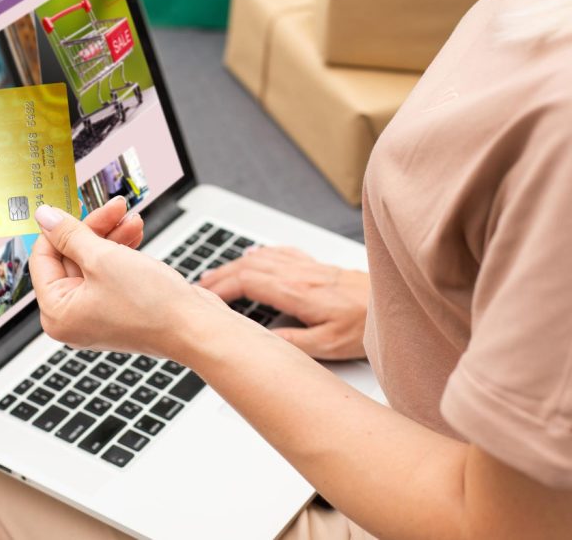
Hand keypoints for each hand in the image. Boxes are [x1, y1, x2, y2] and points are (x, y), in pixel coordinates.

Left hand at [29, 200, 228, 357]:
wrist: (195, 328)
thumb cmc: (150, 305)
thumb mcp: (102, 258)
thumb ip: (69, 234)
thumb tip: (44, 217)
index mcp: (57, 313)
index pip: (43, 259)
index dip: (57, 228)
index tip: (69, 204)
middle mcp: (72, 318)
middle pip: (70, 258)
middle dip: (94, 228)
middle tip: (113, 207)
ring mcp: (96, 314)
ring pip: (93, 262)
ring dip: (111, 235)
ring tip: (131, 217)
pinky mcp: (118, 308)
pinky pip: (110, 273)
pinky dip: (120, 251)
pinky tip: (135, 232)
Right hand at [198, 246, 368, 359]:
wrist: (398, 305)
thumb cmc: (367, 325)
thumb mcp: (328, 346)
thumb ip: (291, 343)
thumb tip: (259, 341)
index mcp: (297, 293)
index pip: (247, 282)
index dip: (221, 288)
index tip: (204, 297)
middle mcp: (300, 274)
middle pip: (248, 266)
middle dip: (220, 274)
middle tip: (200, 287)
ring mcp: (308, 267)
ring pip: (262, 257)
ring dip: (235, 263)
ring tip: (218, 274)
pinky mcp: (318, 266)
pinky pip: (281, 252)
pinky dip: (260, 253)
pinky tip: (255, 255)